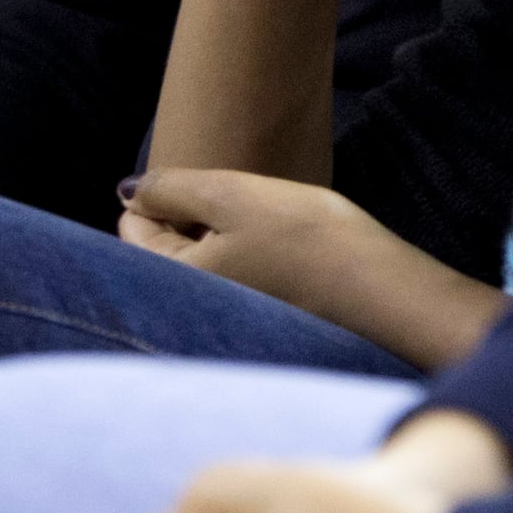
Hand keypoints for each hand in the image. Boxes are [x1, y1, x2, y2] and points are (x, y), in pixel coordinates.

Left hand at [120, 168, 509, 369]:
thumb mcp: (233, 194)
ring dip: (220, 239)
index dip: (168, 193)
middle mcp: (188, 313)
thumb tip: (128, 191)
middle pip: (165, 249)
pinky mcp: (255, 324)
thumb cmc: (309, 238)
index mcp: (171, 281)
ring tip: (265, 228)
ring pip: (201, 263)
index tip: (214, 190)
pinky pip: (230, 283)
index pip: (133, 226)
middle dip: (190, 219)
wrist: (383, 291)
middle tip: (241, 207)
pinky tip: (281, 252)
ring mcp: (223, 322)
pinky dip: (246, 261)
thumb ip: (171, 187)